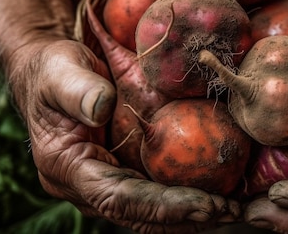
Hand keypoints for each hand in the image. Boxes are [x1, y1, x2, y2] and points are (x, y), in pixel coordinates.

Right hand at [0, 0, 239, 231]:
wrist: (53, 72)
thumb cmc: (53, 69)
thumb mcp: (59, 70)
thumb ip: (77, 89)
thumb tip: (101, 107)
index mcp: (67, 167)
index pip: (118, 198)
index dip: (162, 205)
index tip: (204, 205)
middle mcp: (87, 185)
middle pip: (140, 214)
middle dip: (187, 217)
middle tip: (231, 212)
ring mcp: (106, 182)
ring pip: (151, 211)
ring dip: (192, 214)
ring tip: (234, 210)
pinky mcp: (123, 172)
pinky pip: (156, 191)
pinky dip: (187, 196)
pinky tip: (221, 192)